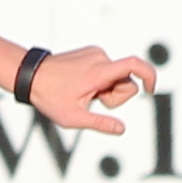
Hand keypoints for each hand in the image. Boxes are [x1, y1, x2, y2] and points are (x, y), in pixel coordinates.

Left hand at [29, 46, 154, 133]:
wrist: (31, 75)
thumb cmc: (48, 95)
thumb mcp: (73, 117)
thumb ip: (100, 124)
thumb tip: (121, 129)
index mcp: (98, 72)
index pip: (134, 65)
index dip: (149, 76)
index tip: (150, 90)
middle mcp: (99, 58)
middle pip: (126, 80)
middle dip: (116, 95)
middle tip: (95, 102)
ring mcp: (95, 53)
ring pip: (116, 76)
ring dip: (106, 89)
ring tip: (84, 93)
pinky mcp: (91, 53)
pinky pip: (107, 70)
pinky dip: (100, 81)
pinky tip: (82, 85)